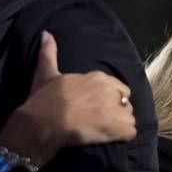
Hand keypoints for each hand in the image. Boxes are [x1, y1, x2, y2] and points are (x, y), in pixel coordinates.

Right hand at [0, 31, 136, 166]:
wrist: (41, 123)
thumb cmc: (43, 99)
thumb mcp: (46, 73)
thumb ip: (49, 53)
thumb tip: (46, 33)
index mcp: (97, 77)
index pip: (117, 87)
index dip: (107, 98)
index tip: (93, 106)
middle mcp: (110, 91)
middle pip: (124, 102)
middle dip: (115, 111)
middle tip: (97, 120)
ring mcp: (115, 110)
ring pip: (128, 118)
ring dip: (118, 125)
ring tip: (102, 131)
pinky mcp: (118, 128)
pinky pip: (130, 132)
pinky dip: (121, 137)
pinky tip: (107, 138)